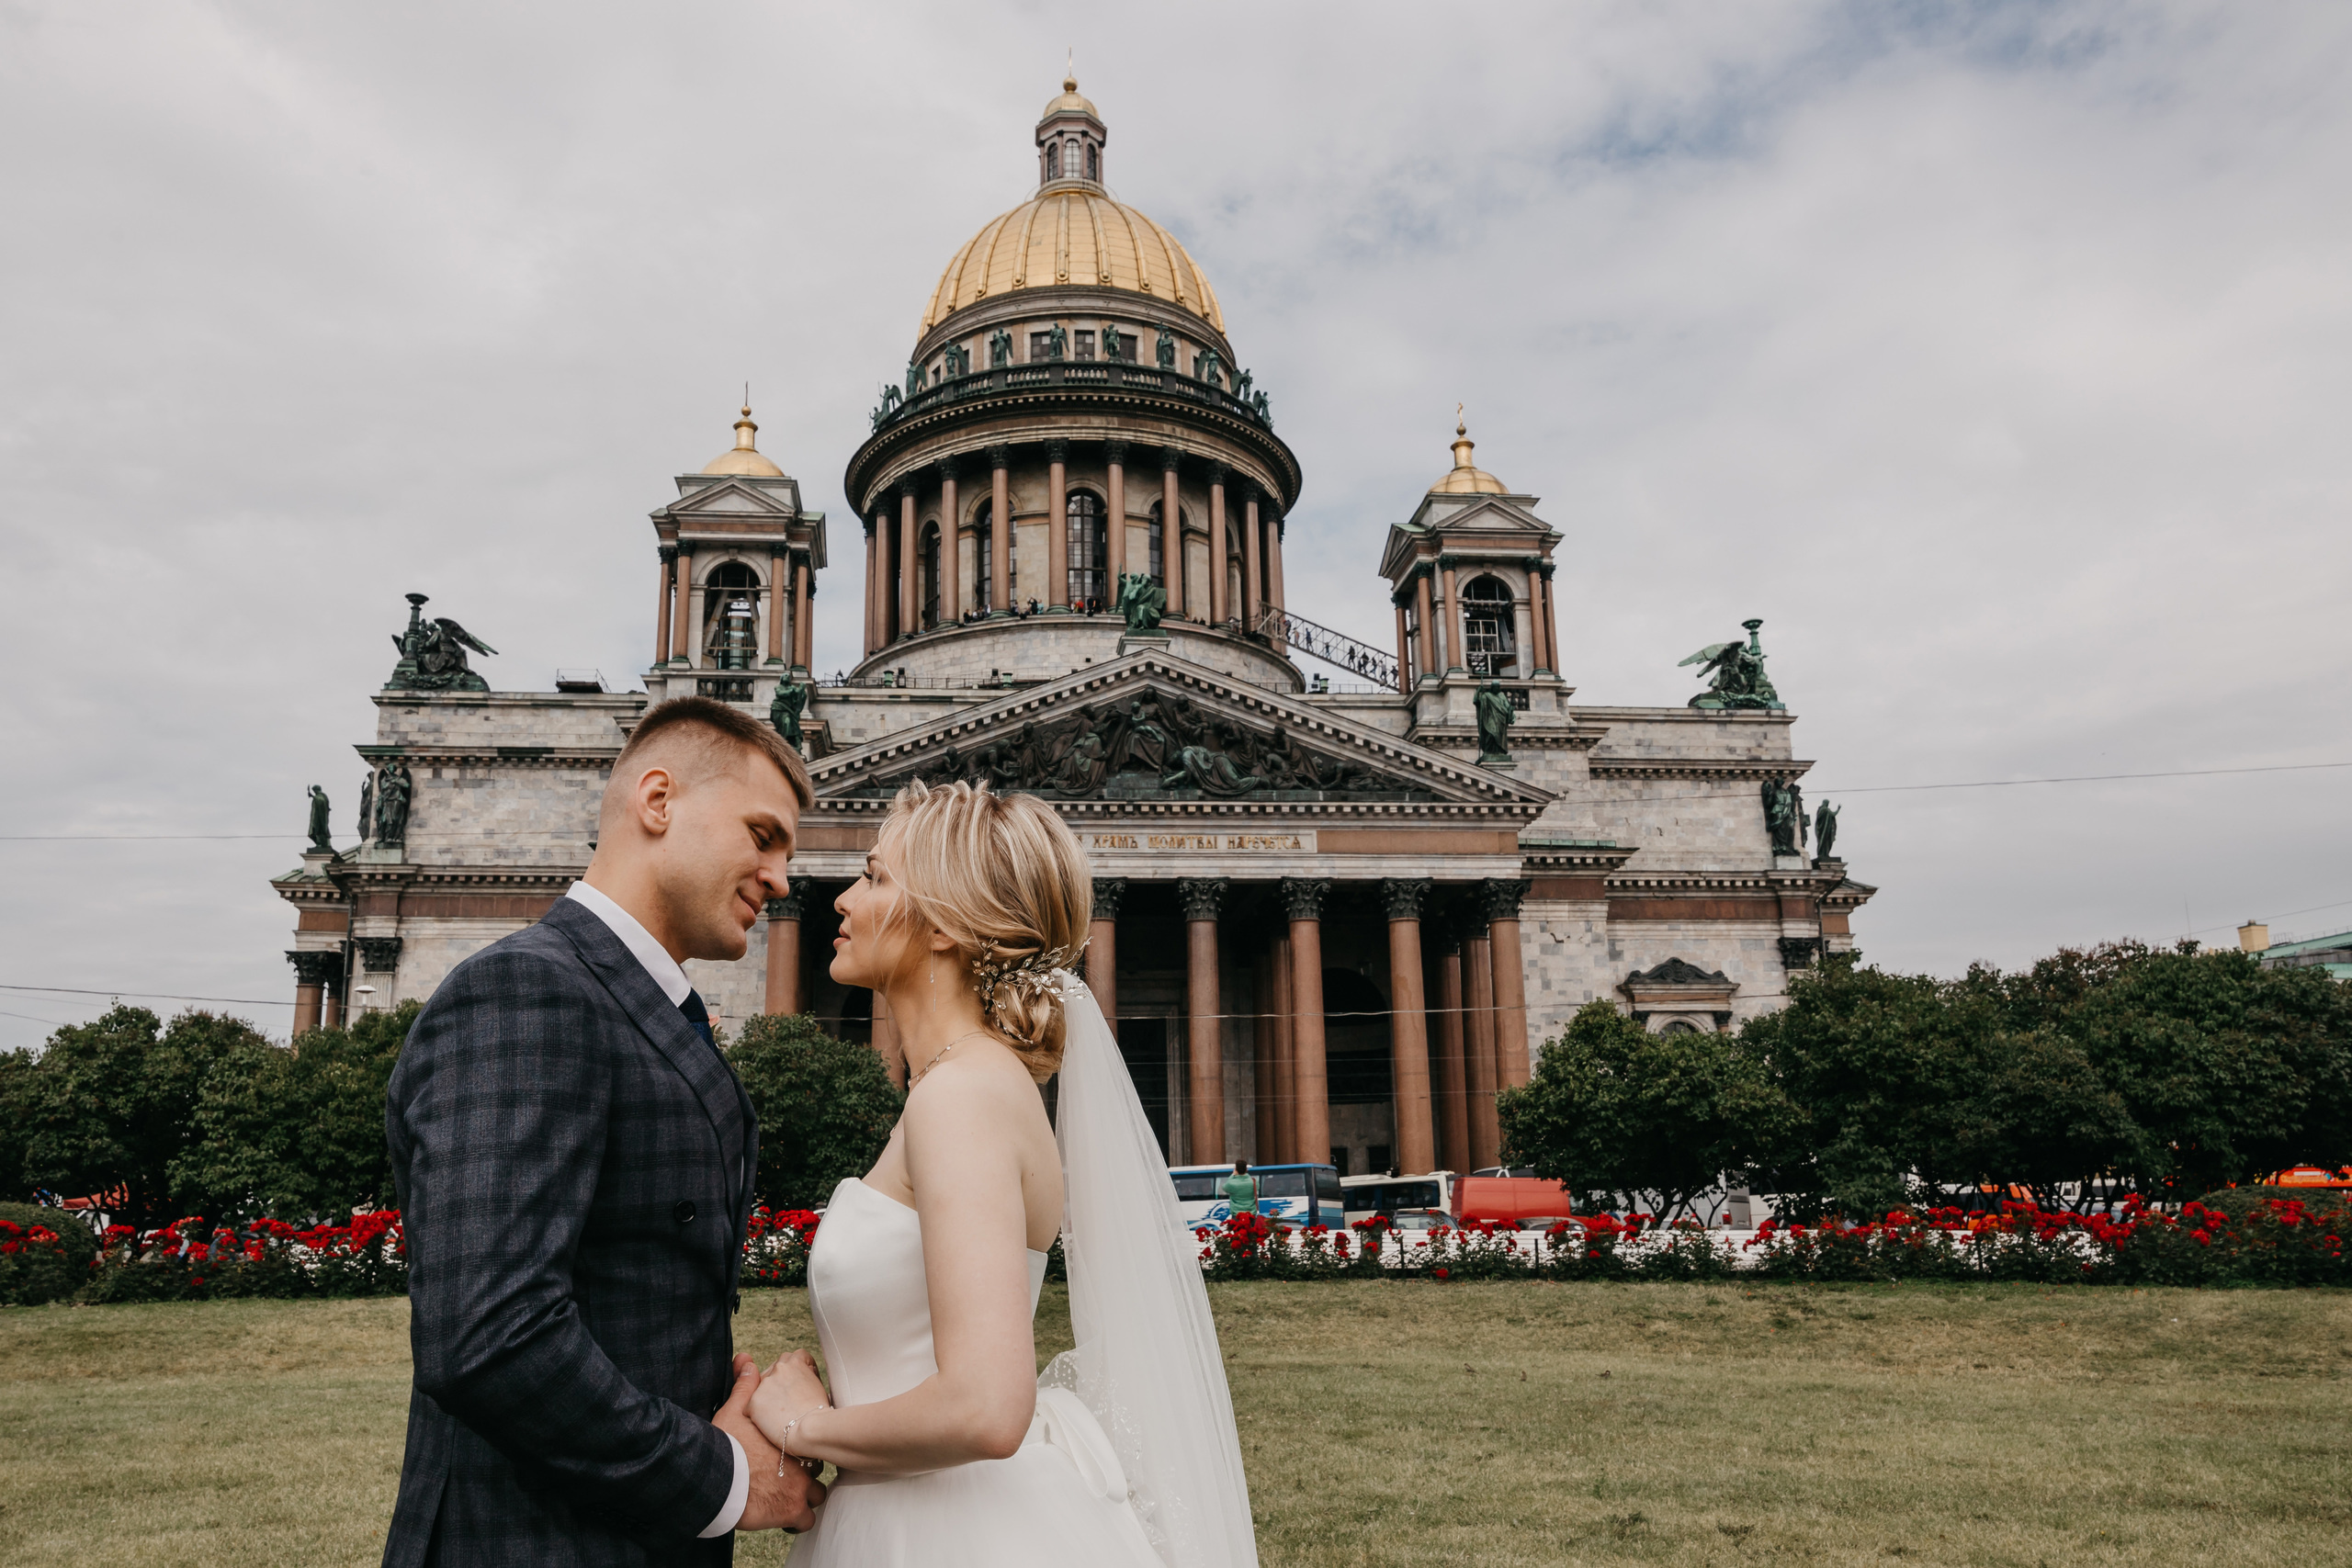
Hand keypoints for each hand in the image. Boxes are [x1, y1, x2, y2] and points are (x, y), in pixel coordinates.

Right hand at [713, 1352, 823, 1531]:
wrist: (715, 1480)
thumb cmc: (723, 1446)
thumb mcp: (733, 1412)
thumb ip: (745, 1387)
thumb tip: (746, 1359)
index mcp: (790, 1437)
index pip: (813, 1438)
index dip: (804, 1445)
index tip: (794, 1449)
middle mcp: (800, 1462)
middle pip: (817, 1467)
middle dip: (805, 1470)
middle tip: (788, 1474)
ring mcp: (799, 1487)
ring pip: (816, 1495)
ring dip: (804, 1496)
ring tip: (786, 1495)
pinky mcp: (792, 1511)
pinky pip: (806, 1519)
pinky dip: (797, 1519)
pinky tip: (785, 1516)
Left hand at [750, 1348, 831, 1452]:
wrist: (809, 1431)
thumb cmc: (819, 1412)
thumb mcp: (819, 1385)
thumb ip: (807, 1375)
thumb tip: (803, 1378)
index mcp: (795, 1363)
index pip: (795, 1357)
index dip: (800, 1369)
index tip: (802, 1381)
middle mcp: (777, 1369)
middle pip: (777, 1368)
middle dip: (782, 1380)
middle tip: (790, 1399)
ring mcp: (764, 1385)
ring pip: (762, 1386)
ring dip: (769, 1396)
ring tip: (781, 1413)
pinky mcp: (753, 1402)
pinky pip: (752, 1406)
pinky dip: (759, 1414)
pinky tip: (771, 1422)